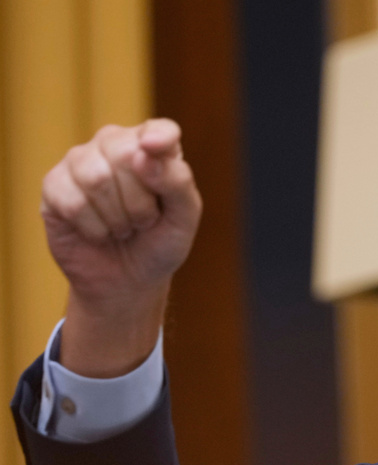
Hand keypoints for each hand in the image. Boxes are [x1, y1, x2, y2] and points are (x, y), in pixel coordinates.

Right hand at [40, 119, 201, 376]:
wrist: (128, 281)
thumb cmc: (159, 243)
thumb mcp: (184, 219)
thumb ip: (177, 183)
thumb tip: (146, 154)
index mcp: (154, 149)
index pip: (159, 130)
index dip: (158, 137)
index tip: (154, 148)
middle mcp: (115, 145)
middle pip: (124, 153)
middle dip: (141, 201)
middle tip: (144, 220)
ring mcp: (80, 162)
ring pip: (95, 177)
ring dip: (117, 217)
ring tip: (122, 227)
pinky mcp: (54, 186)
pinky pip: (72, 201)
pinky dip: (93, 228)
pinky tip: (99, 232)